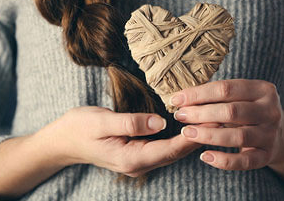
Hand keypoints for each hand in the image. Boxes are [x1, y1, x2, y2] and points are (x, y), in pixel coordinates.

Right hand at [37, 106, 200, 176]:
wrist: (63, 141)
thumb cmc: (80, 128)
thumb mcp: (102, 121)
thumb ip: (131, 122)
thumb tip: (160, 122)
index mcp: (131, 158)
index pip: (169, 149)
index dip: (192, 136)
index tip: (212, 122)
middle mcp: (138, 164)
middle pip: (175, 152)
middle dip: (198, 137)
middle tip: (220, 119)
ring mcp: (139, 161)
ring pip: (172, 152)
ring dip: (192, 137)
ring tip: (211, 121)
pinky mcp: (138, 153)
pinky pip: (164, 148)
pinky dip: (179, 138)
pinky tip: (189, 126)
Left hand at [170, 79, 283, 170]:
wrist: (280, 133)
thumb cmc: (249, 109)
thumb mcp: (242, 95)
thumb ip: (218, 95)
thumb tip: (181, 99)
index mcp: (263, 90)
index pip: (226, 89)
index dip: (198, 94)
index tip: (176, 99)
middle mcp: (270, 111)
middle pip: (231, 111)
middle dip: (200, 113)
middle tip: (180, 116)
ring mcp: (270, 134)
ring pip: (237, 136)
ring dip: (208, 135)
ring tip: (187, 132)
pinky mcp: (267, 156)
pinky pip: (244, 161)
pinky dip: (223, 160)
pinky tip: (204, 156)